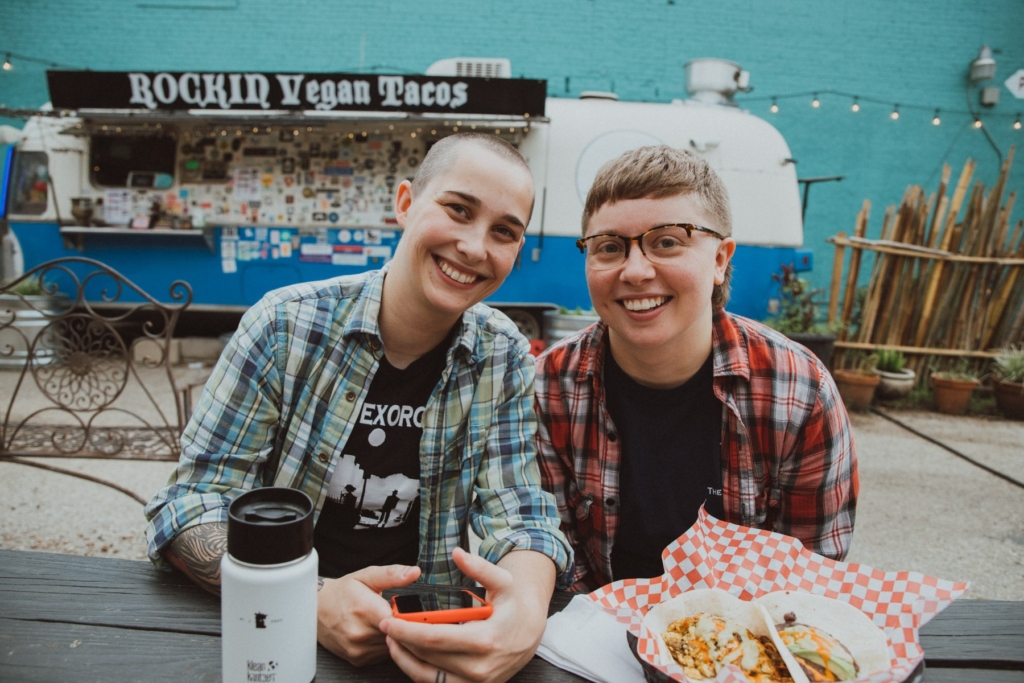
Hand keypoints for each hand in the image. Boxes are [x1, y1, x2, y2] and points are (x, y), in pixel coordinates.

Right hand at [317, 564, 420, 665]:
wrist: (317, 610)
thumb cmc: (343, 592)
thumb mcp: (366, 576)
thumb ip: (392, 574)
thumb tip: (414, 572)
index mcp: (365, 610)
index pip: (399, 621)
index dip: (409, 616)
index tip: (410, 610)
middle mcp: (360, 633)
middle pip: (397, 634)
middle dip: (401, 624)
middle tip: (395, 613)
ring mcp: (358, 649)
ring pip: (392, 646)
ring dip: (393, 636)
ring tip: (384, 621)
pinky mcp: (358, 659)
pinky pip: (382, 655)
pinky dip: (384, 644)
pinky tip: (376, 632)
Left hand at [380, 548, 554, 682]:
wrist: (531, 633)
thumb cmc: (514, 605)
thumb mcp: (503, 581)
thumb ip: (480, 567)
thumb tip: (457, 553)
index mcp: (486, 639)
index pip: (435, 638)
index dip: (407, 630)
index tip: (388, 619)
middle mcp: (480, 667)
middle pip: (428, 658)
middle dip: (401, 642)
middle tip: (385, 626)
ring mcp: (477, 682)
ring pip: (429, 677)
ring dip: (405, 660)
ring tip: (392, 641)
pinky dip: (419, 672)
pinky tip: (408, 655)